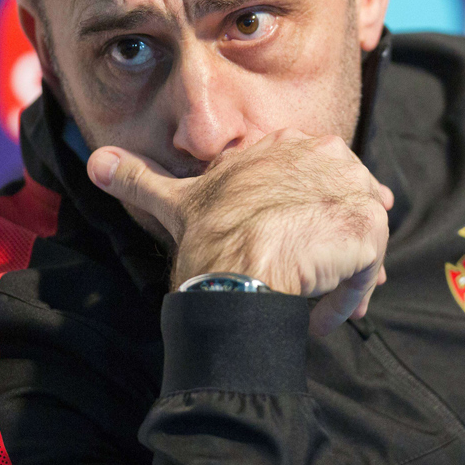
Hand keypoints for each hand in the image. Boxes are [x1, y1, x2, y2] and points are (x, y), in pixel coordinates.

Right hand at [86, 129, 392, 335]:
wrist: (235, 270)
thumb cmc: (207, 238)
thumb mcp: (172, 203)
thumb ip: (139, 179)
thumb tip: (96, 160)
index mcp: (280, 146)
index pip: (312, 168)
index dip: (307, 206)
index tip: (299, 237)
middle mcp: (320, 155)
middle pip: (344, 200)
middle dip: (333, 241)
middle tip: (314, 279)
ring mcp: (348, 187)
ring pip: (359, 236)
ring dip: (342, 277)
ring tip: (317, 306)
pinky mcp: (367, 225)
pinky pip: (368, 266)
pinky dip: (348, 298)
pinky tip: (322, 318)